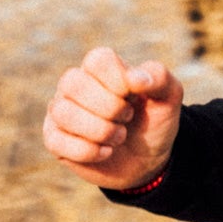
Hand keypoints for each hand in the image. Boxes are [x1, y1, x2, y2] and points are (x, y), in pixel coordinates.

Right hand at [43, 47, 183, 189]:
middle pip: (74, 83)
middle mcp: (75, 85)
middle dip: (109, 107)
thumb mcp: (168, 98)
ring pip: (63, 112)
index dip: (118, 81)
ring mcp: (61, 111)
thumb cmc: (153, 122)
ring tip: (119, 137)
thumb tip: (134, 78)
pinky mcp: (54, 138)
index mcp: (101, 68)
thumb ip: (159, 78)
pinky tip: (106, 152)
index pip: (97, 60)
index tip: (134, 97)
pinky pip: (56, 141)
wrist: (147, 161)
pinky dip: (88, 151)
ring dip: (100, 130)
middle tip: (127, 117)